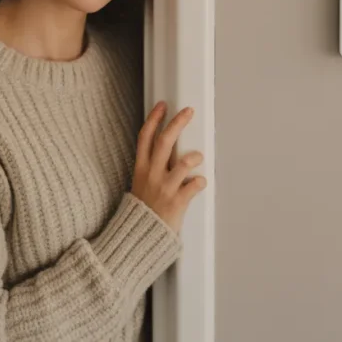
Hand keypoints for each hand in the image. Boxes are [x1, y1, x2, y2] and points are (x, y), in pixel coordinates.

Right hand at [131, 101, 206, 232]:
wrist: (140, 236)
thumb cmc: (145, 207)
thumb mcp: (141, 182)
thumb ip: (153, 165)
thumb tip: (169, 145)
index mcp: (141, 168)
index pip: (145, 137)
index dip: (154, 119)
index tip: (163, 105)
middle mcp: (152, 175)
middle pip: (165, 141)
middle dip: (178, 123)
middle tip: (189, 111)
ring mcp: (165, 188)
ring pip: (183, 163)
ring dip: (194, 157)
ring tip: (198, 156)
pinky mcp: (177, 202)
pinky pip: (194, 185)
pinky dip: (200, 182)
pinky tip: (200, 182)